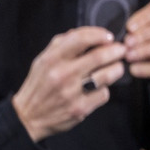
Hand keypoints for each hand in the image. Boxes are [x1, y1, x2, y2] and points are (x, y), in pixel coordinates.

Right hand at [11, 27, 126, 141]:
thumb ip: (63, 43)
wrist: (29, 117)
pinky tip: (99, 88)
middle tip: (121, 50)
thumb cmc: (40, 85)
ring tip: (116, 67)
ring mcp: (71, 93)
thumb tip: (88, 33)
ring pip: (107, 75)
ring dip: (117, 68)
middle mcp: (62, 75)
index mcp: (52, 59)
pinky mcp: (80, 108)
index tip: (109, 37)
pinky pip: (104, 94)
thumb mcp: (43, 60)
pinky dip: (105, 89)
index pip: (80, 38)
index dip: (99, 34)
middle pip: (100, 56)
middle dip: (116, 50)